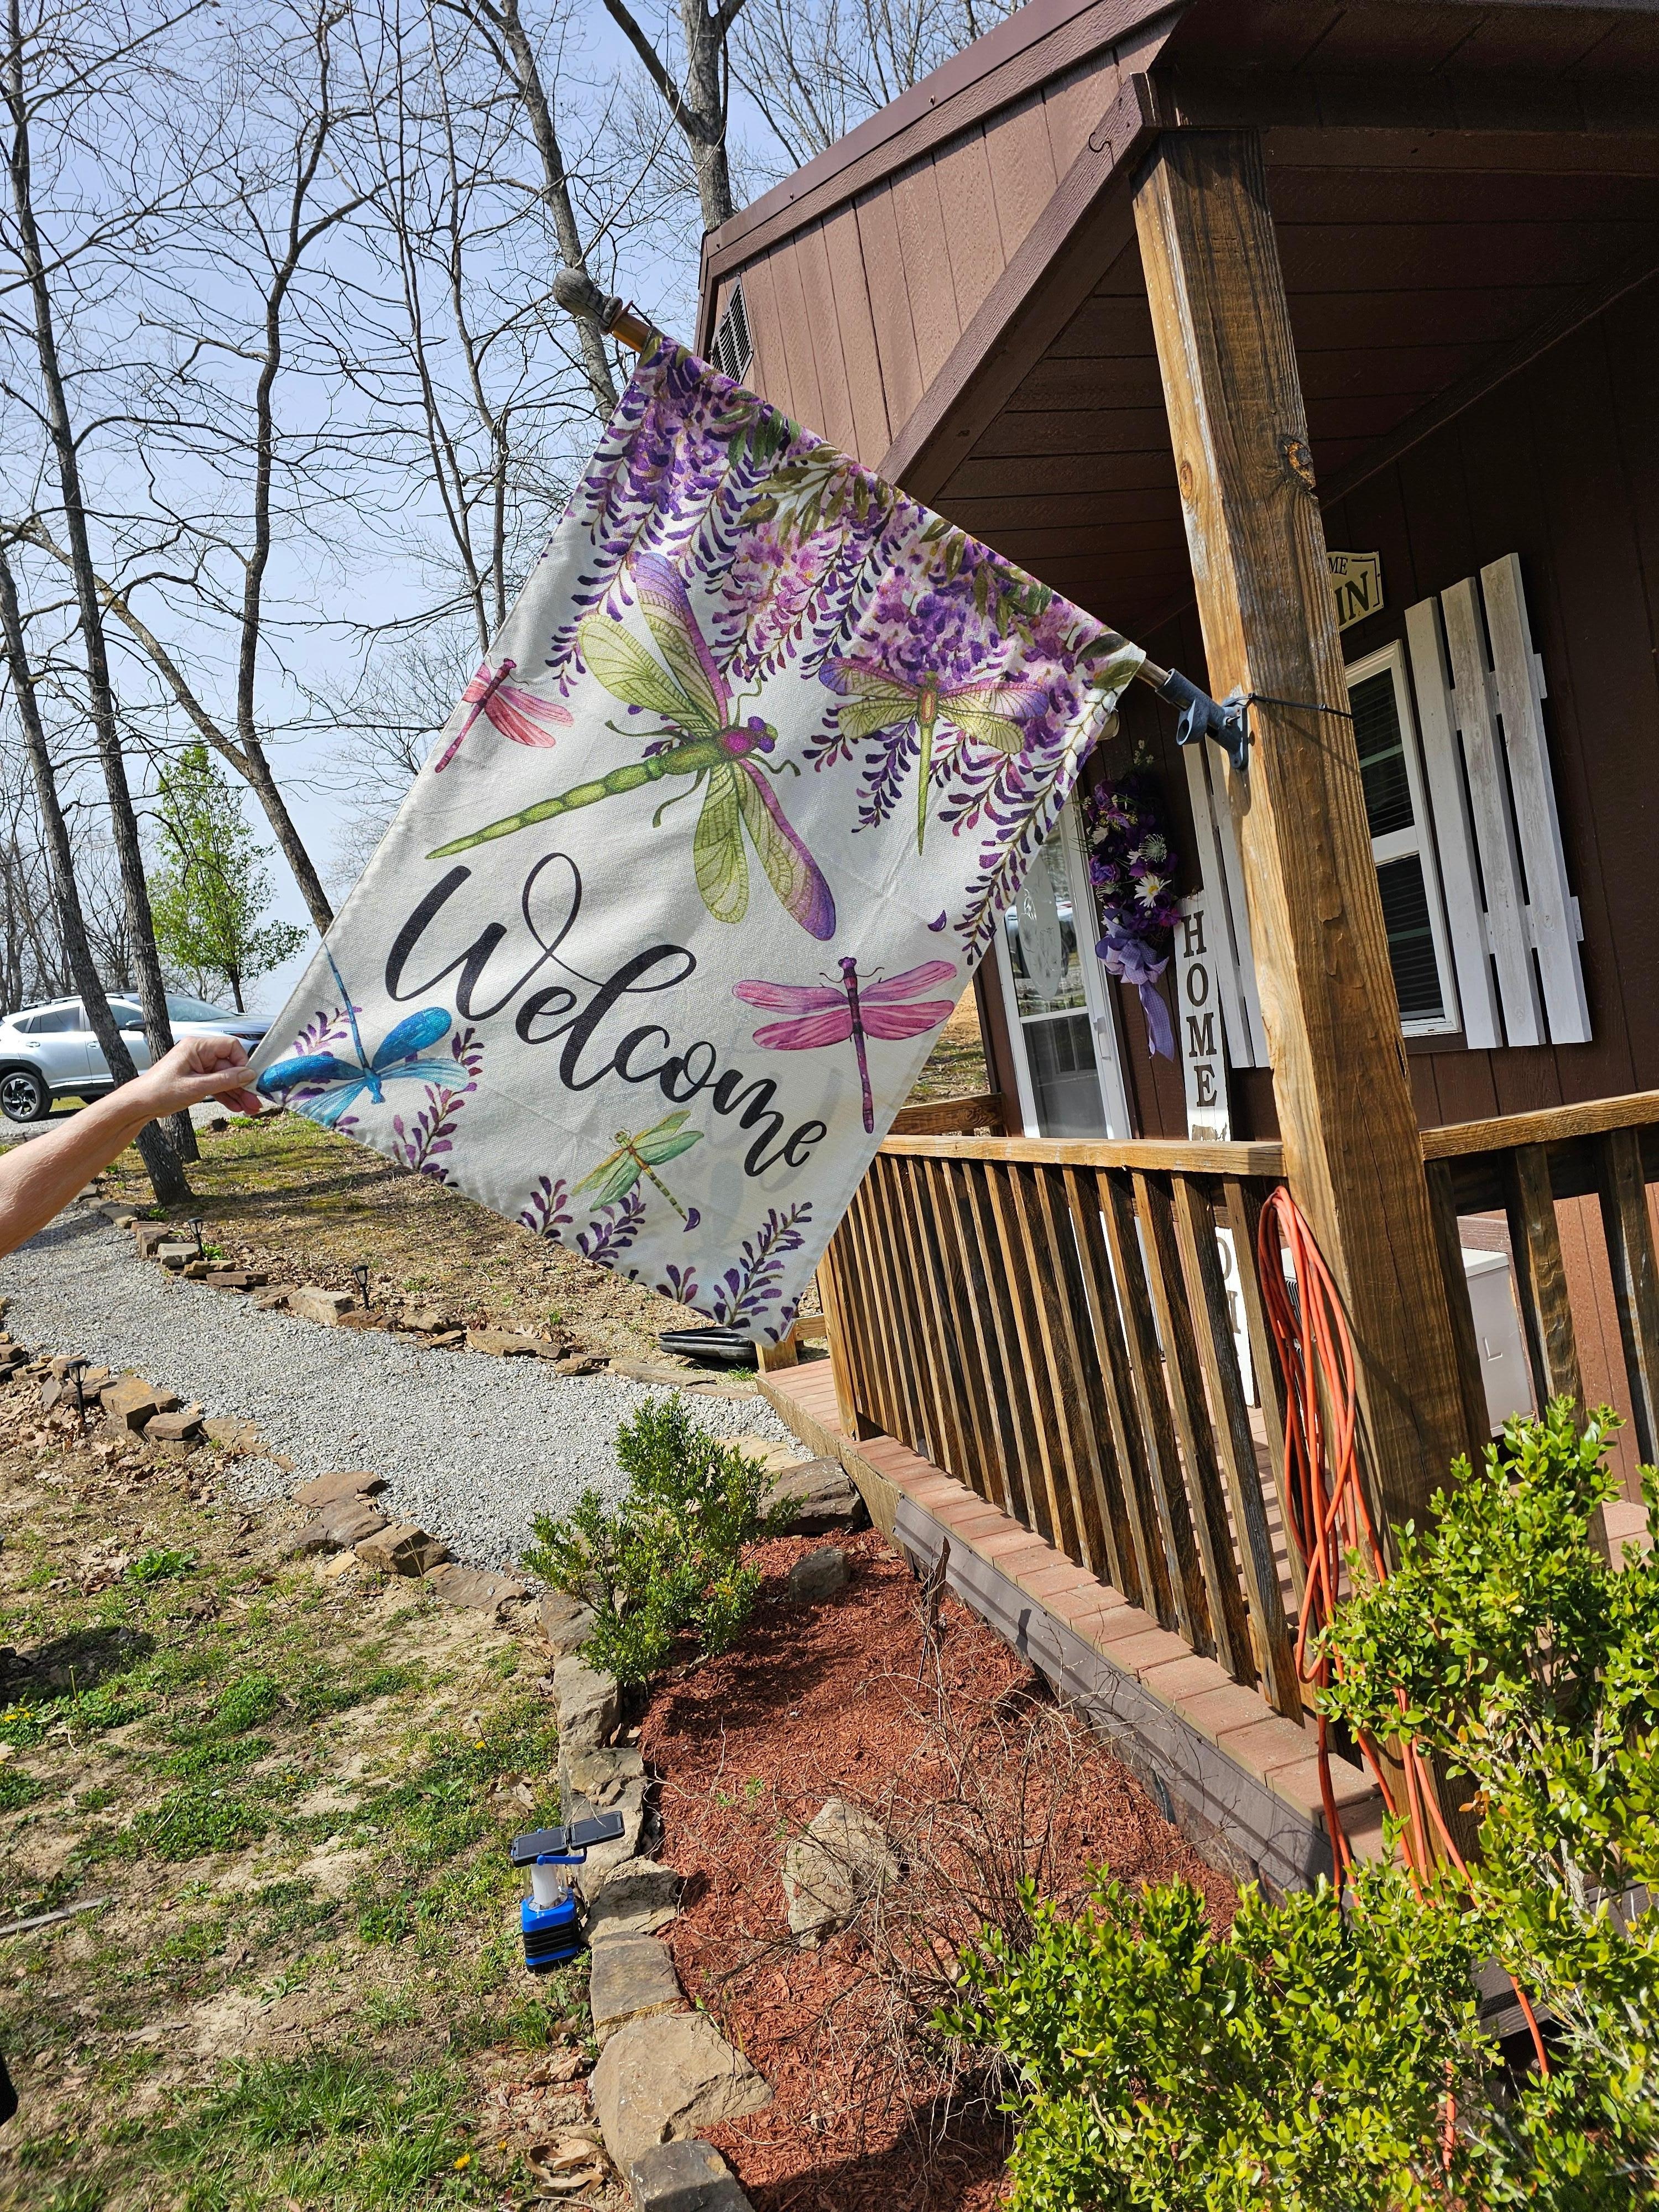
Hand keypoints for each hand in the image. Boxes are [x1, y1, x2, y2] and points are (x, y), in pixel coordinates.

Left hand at [129, 1032, 263, 1121]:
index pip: (230, 1047)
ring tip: (249, 1108)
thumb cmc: (160, 1091)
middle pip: (230, 1066)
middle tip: (255, 1101)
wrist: (140, 1104)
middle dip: (242, 1085)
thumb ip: (224, 1080)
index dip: (242, 1063)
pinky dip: (226, 1096)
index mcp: (197, 1047)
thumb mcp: (196, 1087)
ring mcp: (199, 1067)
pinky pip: (217, 1085)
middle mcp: (200, 1054)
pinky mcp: (197, 1079)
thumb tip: (248, 1075)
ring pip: (226, 1078)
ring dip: (237, 1093)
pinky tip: (236, 1107)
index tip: (249, 1080)